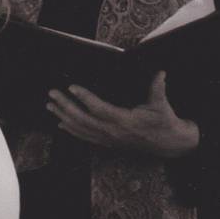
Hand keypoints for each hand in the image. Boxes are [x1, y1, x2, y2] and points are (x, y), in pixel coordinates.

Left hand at [47, 72, 199, 157]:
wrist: (168, 144)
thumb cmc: (164, 122)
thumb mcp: (162, 105)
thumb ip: (158, 88)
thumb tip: (160, 73)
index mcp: (125, 121)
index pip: (99, 109)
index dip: (85, 98)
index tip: (72, 87)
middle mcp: (113, 132)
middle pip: (83, 119)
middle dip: (66, 106)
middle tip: (53, 94)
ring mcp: (109, 139)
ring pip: (81, 129)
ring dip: (64, 117)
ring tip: (50, 106)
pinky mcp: (109, 143)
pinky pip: (86, 138)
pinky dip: (72, 131)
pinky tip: (61, 123)